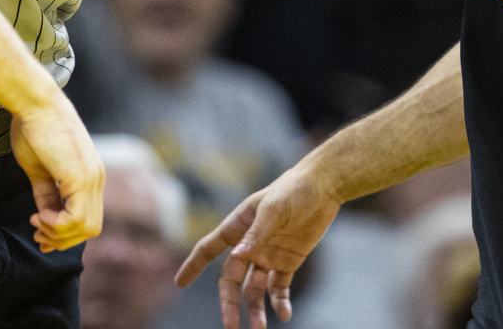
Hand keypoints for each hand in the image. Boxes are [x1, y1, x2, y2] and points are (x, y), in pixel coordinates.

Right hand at [10, 96, 104, 251]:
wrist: (35, 102)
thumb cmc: (34, 128)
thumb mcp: (39, 169)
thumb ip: (46, 193)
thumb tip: (45, 214)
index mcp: (90, 176)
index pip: (88, 218)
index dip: (65, 233)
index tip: (40, 233)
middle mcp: (97, 178)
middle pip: (90, 229)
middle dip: (62, 239)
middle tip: (38, 235)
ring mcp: (92, 178)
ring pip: (86, 227)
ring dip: (57, 233)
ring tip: (36, 222)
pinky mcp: (80, 176)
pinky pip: (76, 218)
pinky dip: (56, 224)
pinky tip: (39, 215)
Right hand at [176, 165, 341, 328]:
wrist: (323, 187)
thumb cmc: (293, 190)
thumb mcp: (274, 208)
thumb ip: (257, 233)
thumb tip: (237, 256)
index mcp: (238, 226)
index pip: (208, 248)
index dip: (193, 265)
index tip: (179, 283)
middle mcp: (248, 245)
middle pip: (231, 278)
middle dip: (229, 302)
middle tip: (231, 326)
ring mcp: (267, 255)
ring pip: (254, 289)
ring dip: (255, 309)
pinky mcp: (287, 262)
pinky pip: (279, 288)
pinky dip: (280, 303)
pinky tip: (284, 314)